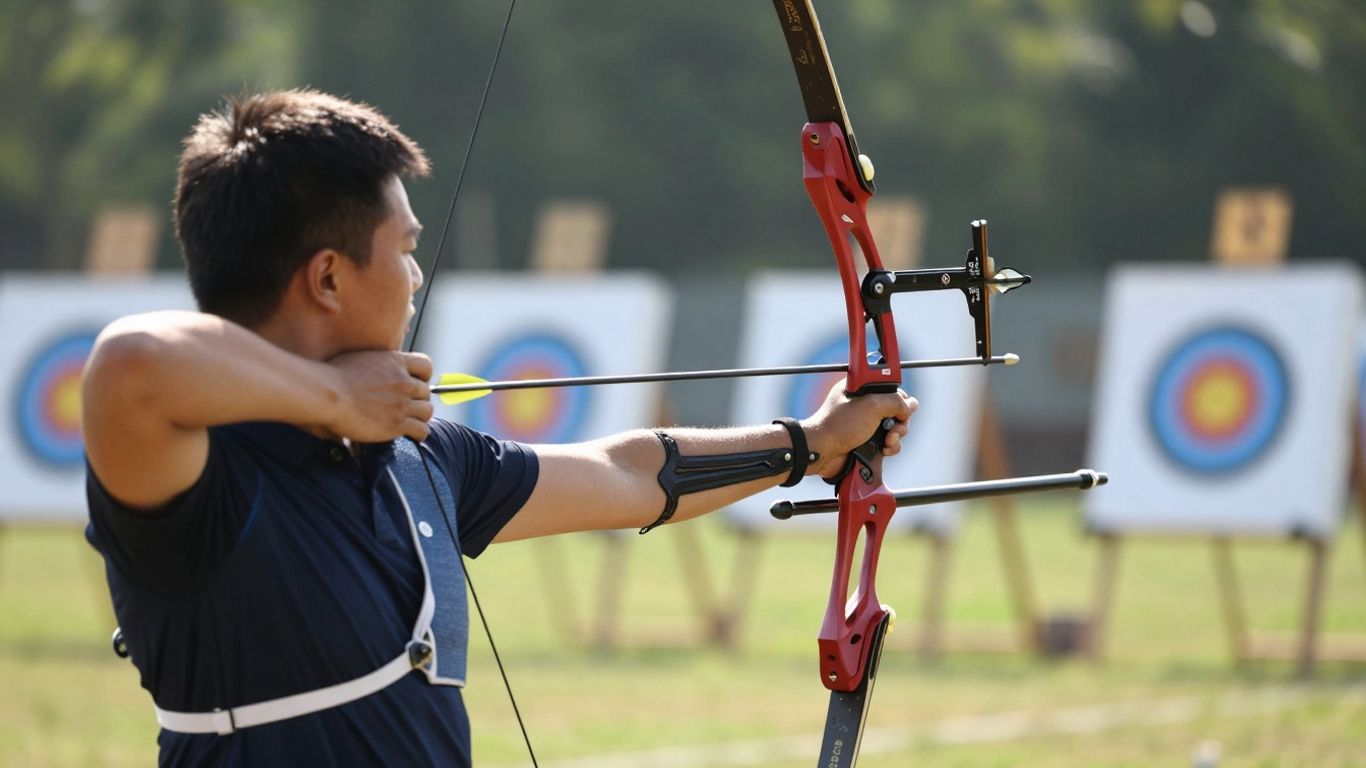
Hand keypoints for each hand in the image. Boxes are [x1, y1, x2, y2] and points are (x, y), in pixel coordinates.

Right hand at [325, 351, 433, 441]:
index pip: (425, 365)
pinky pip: (421, 430)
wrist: (328, 394)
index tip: (417, 383)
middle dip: (419, 400)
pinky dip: (419, 434)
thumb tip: (375, 373)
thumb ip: (376, 366)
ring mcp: (402, 403)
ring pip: (427, 411)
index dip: (424, 376)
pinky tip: (413, 436)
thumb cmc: (334, 376)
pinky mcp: (397, 423)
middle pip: (426, 392)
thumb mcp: (361, 359)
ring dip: (420, 417)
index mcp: (394, 362)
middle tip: (409, 407)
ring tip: (412, 422)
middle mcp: (403, 381)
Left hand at [801, 379, 916, 479]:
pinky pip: (889, 442)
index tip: (900, 408)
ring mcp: (867, 424)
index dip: (899, 398)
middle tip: (892, 429)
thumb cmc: (838, 426)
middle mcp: (865, 405)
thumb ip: (895, 402)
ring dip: (896, 436)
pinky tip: (884, 450)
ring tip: (887, 442)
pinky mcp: (869, 441)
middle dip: (900, 421)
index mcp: (861, 389)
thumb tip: (910, 406)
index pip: (891, 388)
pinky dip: (891, 447)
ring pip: (895, 427)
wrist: (822, 452)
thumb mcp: (871, 406)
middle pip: (897, 409)